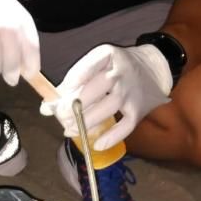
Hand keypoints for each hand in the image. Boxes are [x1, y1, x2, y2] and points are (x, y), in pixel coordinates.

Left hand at [40, 44, 172, 150]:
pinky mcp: (139, 110)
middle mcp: (120, 72)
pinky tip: (96, 144)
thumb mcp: (97, 66)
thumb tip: (46, 108)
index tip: (57, 98)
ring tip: (69, 130)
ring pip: (109, 107)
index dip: (70, 83)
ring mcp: (131, 92)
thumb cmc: (115, 69)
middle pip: (96, 89)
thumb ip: (72, 85)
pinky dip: (112, 137)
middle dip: (75, 105)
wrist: (154, 69)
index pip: (87, 67)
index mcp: (108, 56)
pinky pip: (126, 125)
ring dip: (87, 121)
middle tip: (60, 117)